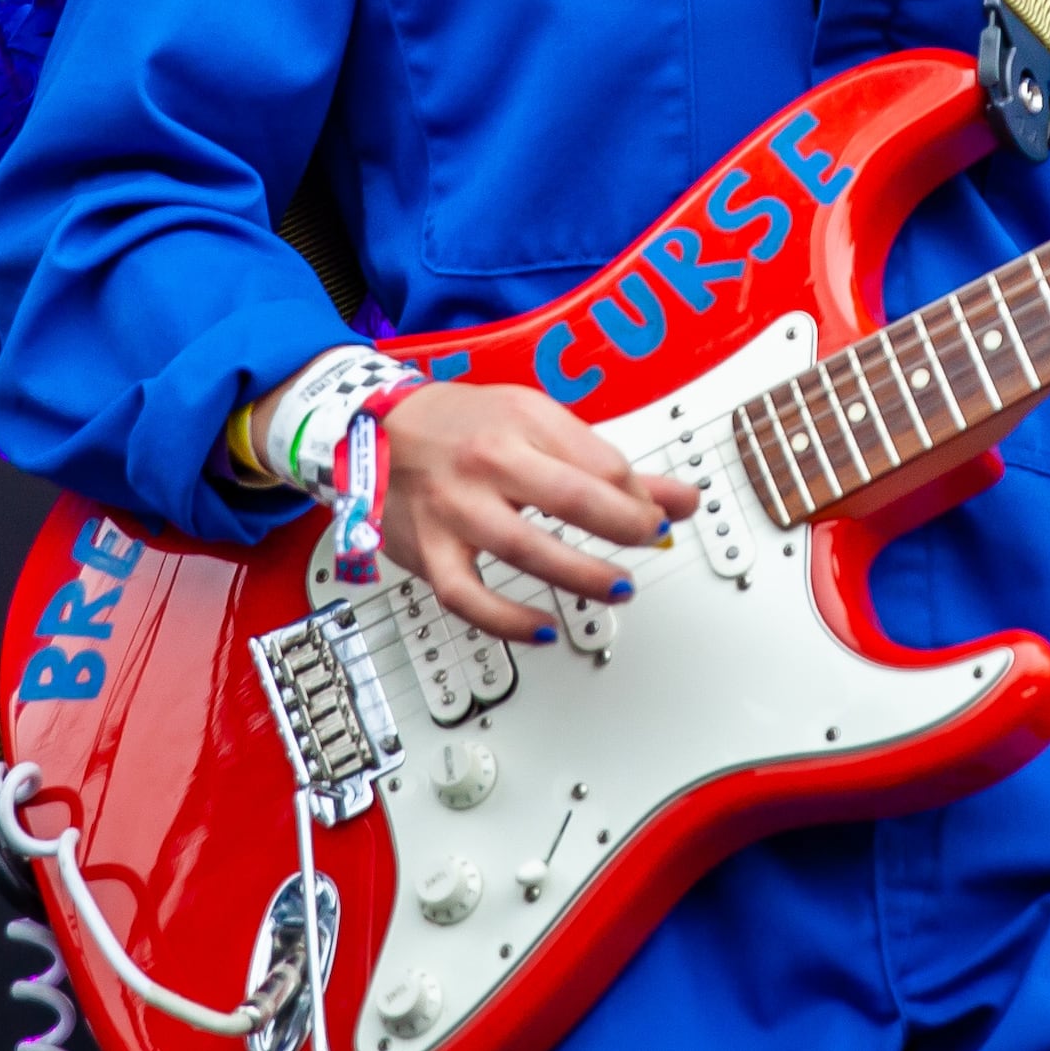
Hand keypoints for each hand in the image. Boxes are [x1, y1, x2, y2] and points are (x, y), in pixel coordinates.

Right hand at [377, 380, 698, 642]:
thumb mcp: (535, 420)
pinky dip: (508, 622)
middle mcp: (487, 463)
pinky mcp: (429, 552)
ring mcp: (455, 510)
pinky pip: (468, 598)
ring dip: (582, 576)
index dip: (640, 495)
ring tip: (619, 587)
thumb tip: (679, 500)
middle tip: (650, 542)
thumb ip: (607, 464)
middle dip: (625, 526)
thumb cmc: (462, 424)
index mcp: (520, 421)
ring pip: (526, 551)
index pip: (600, 463)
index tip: (657, 513)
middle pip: (571, 499)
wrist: (370, 428)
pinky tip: (544, 630)